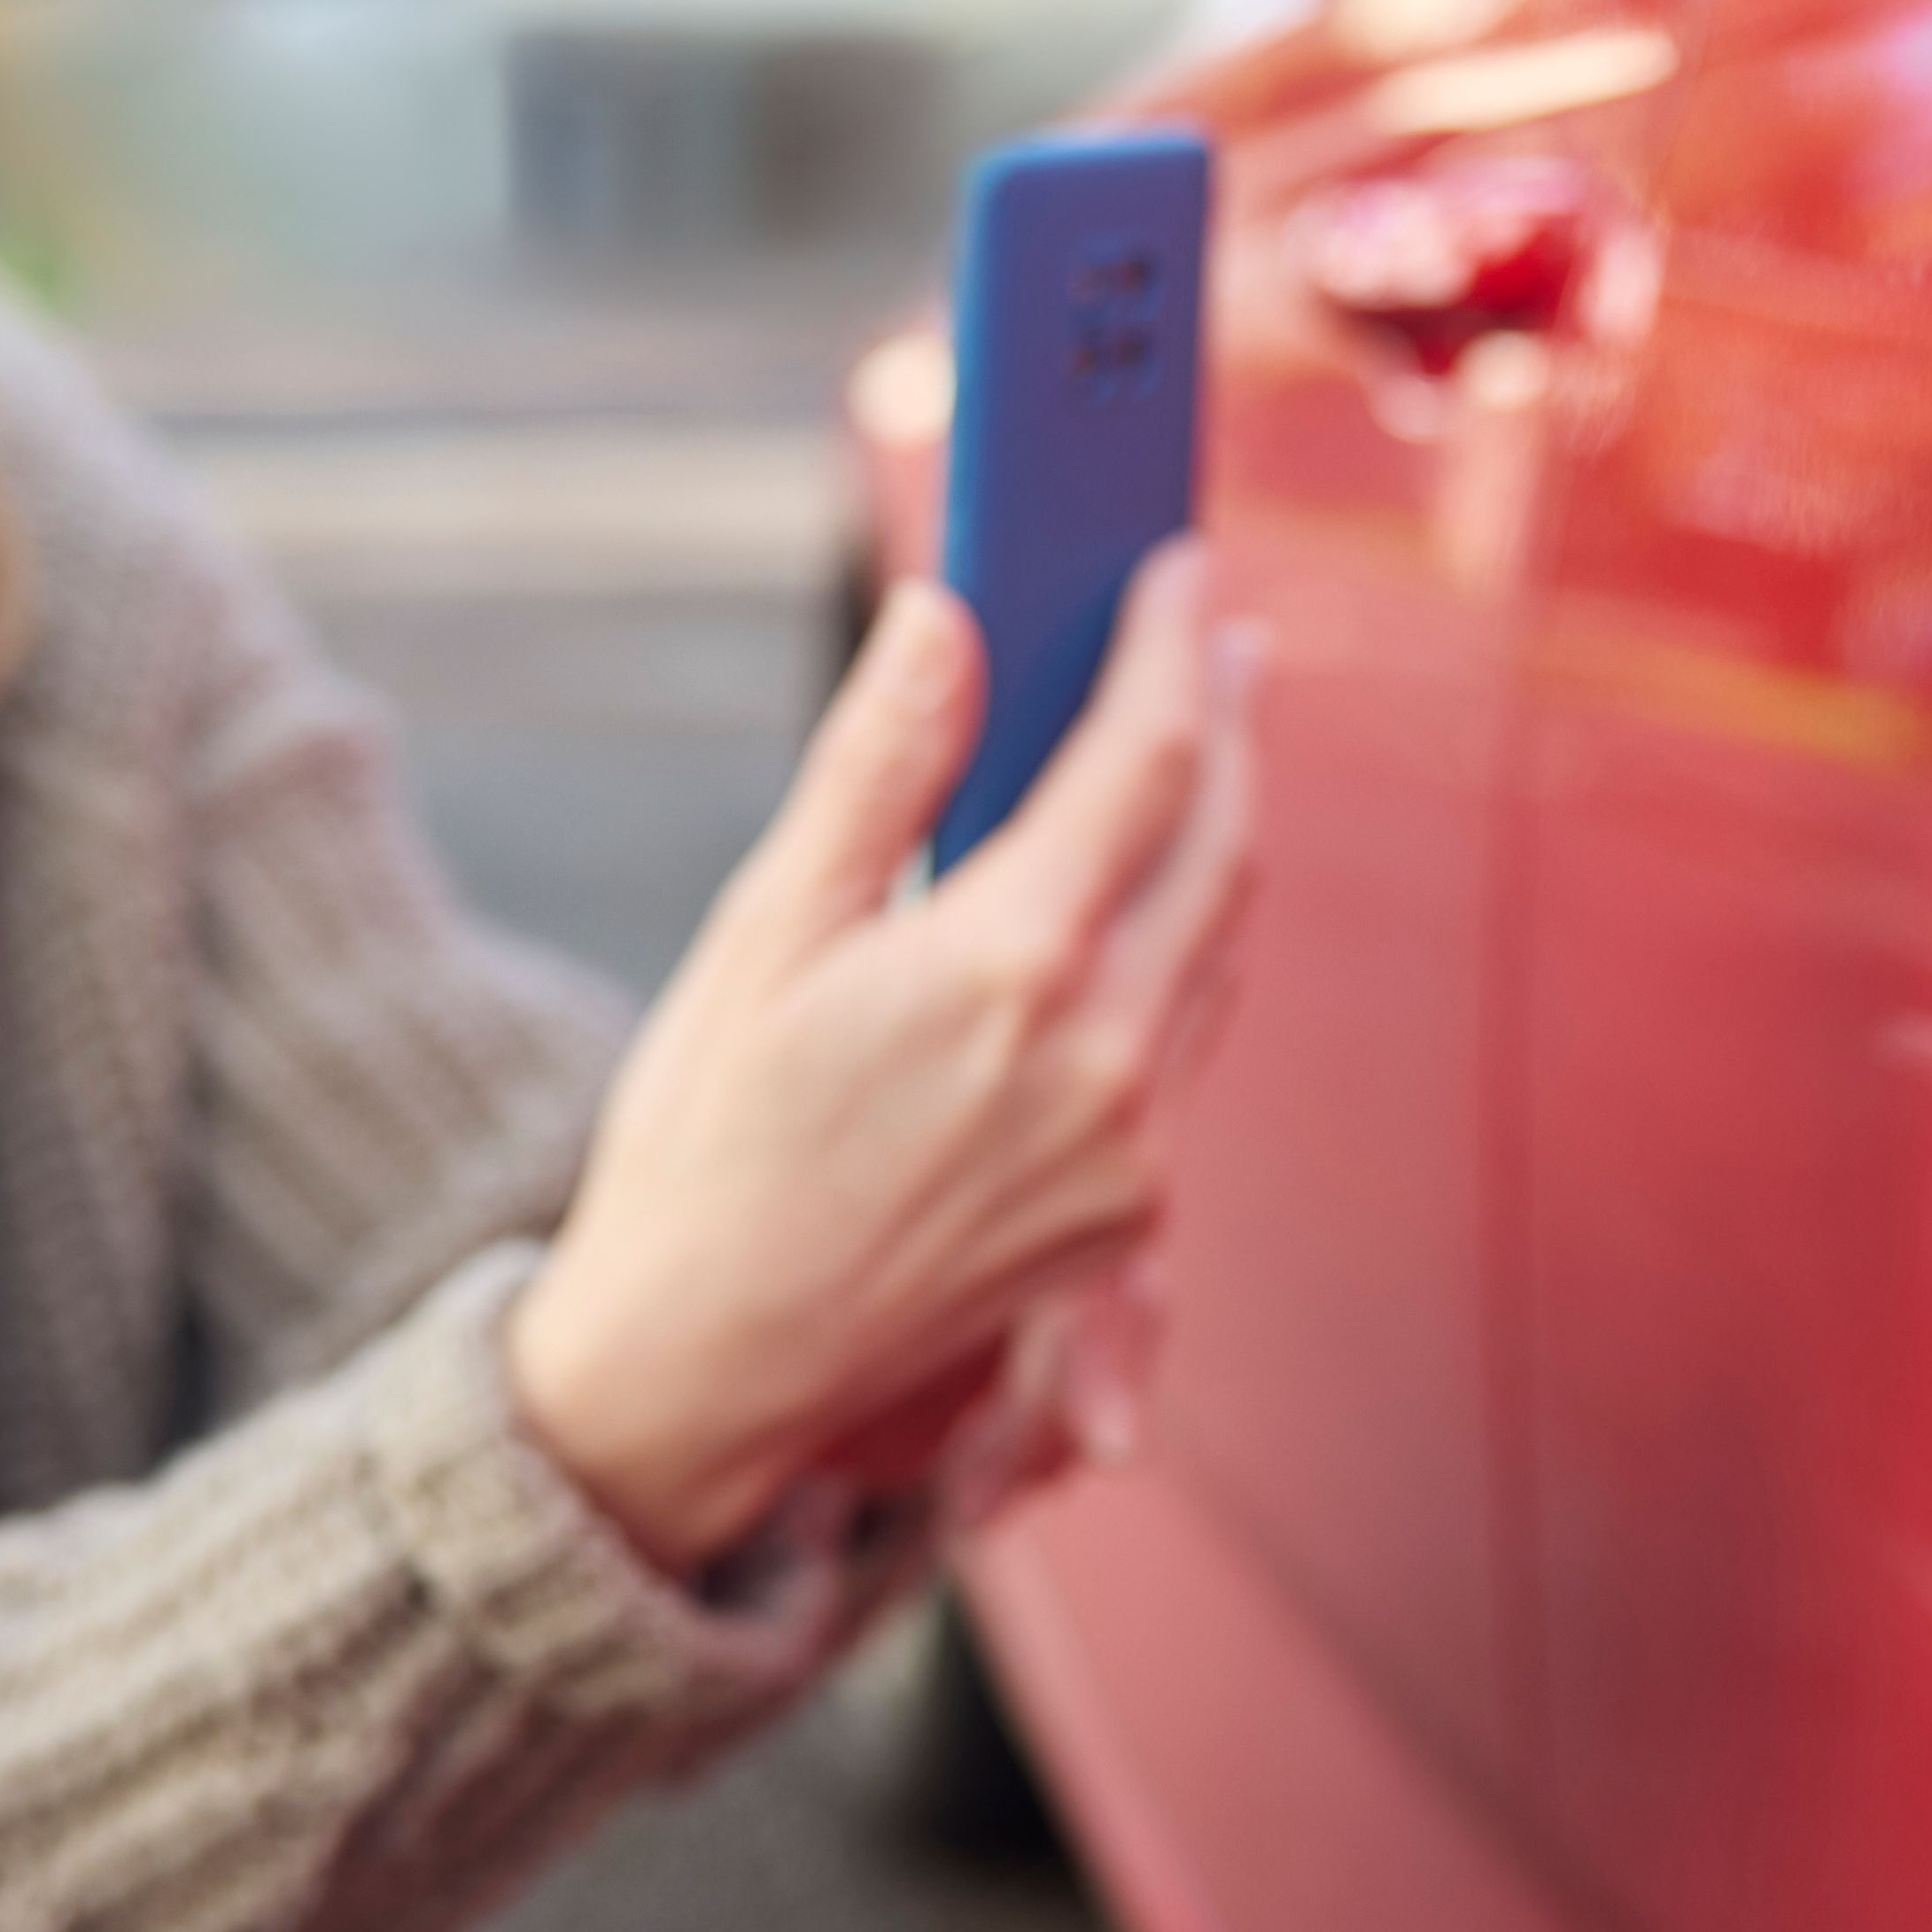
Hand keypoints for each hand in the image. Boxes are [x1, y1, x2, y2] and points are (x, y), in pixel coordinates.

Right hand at [507, 545, 1258, 1574]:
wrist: (706, 1365)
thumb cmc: (707, 1140)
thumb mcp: (766, 932)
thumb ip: (877, 768)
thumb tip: (948, 617)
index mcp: (1010, 967)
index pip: (1144, 758)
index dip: (1166, 643)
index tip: (1172, 566)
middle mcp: (1105, 1061)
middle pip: (1221, 847)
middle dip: (1225, 726)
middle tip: (1212, 640)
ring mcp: (1134, 1151)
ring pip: (1218, 950)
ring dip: (1214, 840)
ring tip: (1188, 755)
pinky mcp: (1131, 1218)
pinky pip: (1188, 1051)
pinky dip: (1177, 959)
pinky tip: (1135, 919)